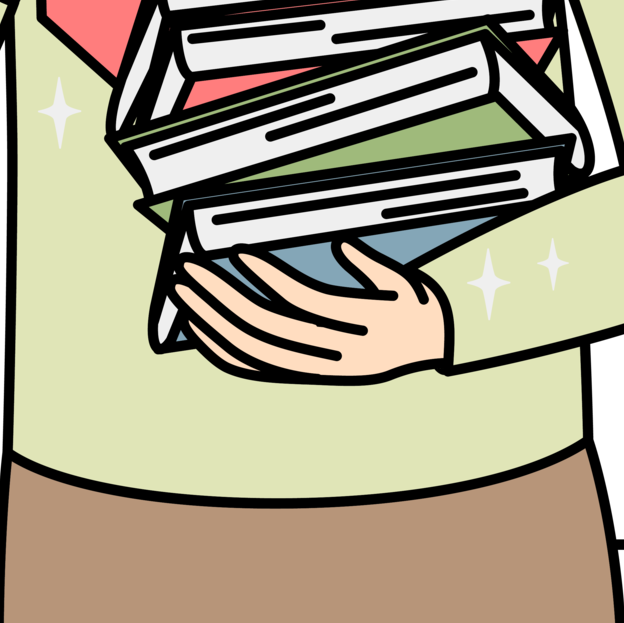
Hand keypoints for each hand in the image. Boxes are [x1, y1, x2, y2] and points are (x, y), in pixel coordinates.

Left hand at [172, 239, 450, 383]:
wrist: (437, 353)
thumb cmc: (421, 310)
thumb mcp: (410, 284)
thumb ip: (374, 266)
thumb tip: (340, 245)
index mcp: (369, 327)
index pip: (307, 303)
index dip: (271, 279)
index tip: (239, 253)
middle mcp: (341, 355)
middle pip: (268, 329)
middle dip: (223, 299)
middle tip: (191, 271)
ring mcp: (320, 371)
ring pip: (254, 353)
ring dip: (213, 324)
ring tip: (186, 296)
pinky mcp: (306, 377)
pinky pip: (255, 370)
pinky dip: (222, 352)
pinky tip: (200, 330)